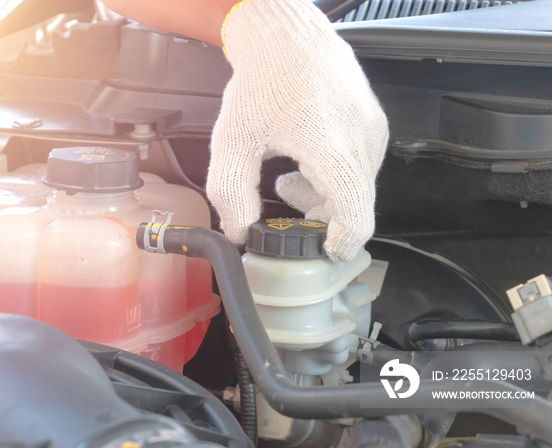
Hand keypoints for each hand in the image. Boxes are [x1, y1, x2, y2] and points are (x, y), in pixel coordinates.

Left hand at [206, 0, 387, 261]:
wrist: (286, 34)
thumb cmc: (260, 81)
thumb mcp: (232, 141)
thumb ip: (232, 193)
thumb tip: (240, 232)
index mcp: (331, 147)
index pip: (355, 215)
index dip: (342, 244)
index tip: (323, 252)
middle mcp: (362, 138)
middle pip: (354, 204)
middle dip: (319, 215)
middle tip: (284, 200)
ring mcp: (374, 127)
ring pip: (358, 185)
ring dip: (323, 194)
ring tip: (287, 178)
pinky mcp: (374, 120)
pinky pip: (361, 164)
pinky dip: (334, 174)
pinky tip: (303, 159)